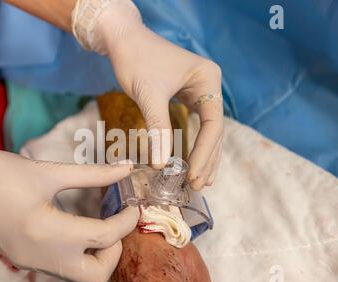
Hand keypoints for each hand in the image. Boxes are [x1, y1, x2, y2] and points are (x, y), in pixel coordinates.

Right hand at [0, 143, 138, 281]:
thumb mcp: (48, 171)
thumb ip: (93, 174)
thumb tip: (125, 171)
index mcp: (46, 230)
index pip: (104, 237)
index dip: (126, 220)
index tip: (134, 203)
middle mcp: (40, 255)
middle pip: (97, 275)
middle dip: (115, 249)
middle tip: (115, 220)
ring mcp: (32, 262)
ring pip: (81, 275)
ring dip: (99, 253)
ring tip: (101, 222)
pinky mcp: (27, 260)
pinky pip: (65, 266)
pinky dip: (81, 252)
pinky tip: (81, 227)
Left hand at [89, 1, 223, 188]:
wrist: (123, 39)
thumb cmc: (136, 60)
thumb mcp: (149, 96)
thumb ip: (158, 129)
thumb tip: (161, 165)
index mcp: (208, 79)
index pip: (213, 123)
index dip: (204, 152)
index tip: (193, 175)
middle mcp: (209, 85)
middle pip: (213, 130)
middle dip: (205, 158)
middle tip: (197, 186)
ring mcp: (199, 90)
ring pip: (206, 130)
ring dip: (202, 155)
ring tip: (199, 182)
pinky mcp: (186, 95)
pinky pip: (194, 124)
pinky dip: (192, 144)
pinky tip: (191, 162)